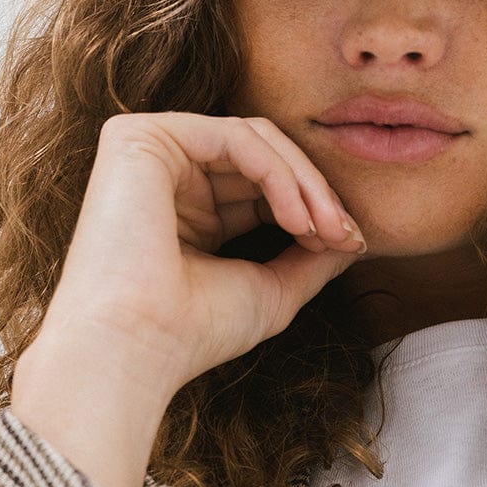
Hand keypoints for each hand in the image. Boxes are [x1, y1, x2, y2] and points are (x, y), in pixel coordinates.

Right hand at [26, 112, 364, 399]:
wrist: (133, 350)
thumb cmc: (192, 333)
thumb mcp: (269, 290)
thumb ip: (310, 258)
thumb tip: (353, 237)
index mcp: (188, 208)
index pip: (263, 180)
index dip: (313, 205)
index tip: (352, 242)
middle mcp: (165, 173)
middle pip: (263, 151)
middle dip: (316, 192)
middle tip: (348, 234)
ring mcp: (148, 150)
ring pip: (255, 137)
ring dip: (305, 183)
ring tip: (328, 229)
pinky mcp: (139, 137)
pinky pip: (235, 135)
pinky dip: (279, 173)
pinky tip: (297, 219)